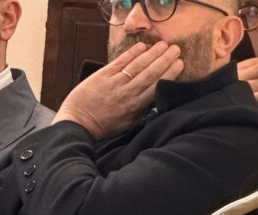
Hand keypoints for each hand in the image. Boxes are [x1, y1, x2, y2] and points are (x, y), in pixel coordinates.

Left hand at [53, 42, 182, 138]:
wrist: (77, 123)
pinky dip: (132, 53)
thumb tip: (156, 99)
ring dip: (152, 53)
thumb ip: (141, 112)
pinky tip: (142, 46)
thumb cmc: (103, 126)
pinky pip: (121, 62)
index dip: (170, 73)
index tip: (180, 63)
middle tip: (176, 49)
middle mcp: (127, 93)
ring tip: (163, 45)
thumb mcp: (126, 124)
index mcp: (135, 107)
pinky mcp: (102, 76)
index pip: (156, 87)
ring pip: (138, 66)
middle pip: (150, 73)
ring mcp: (114, 83)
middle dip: (165, 60)